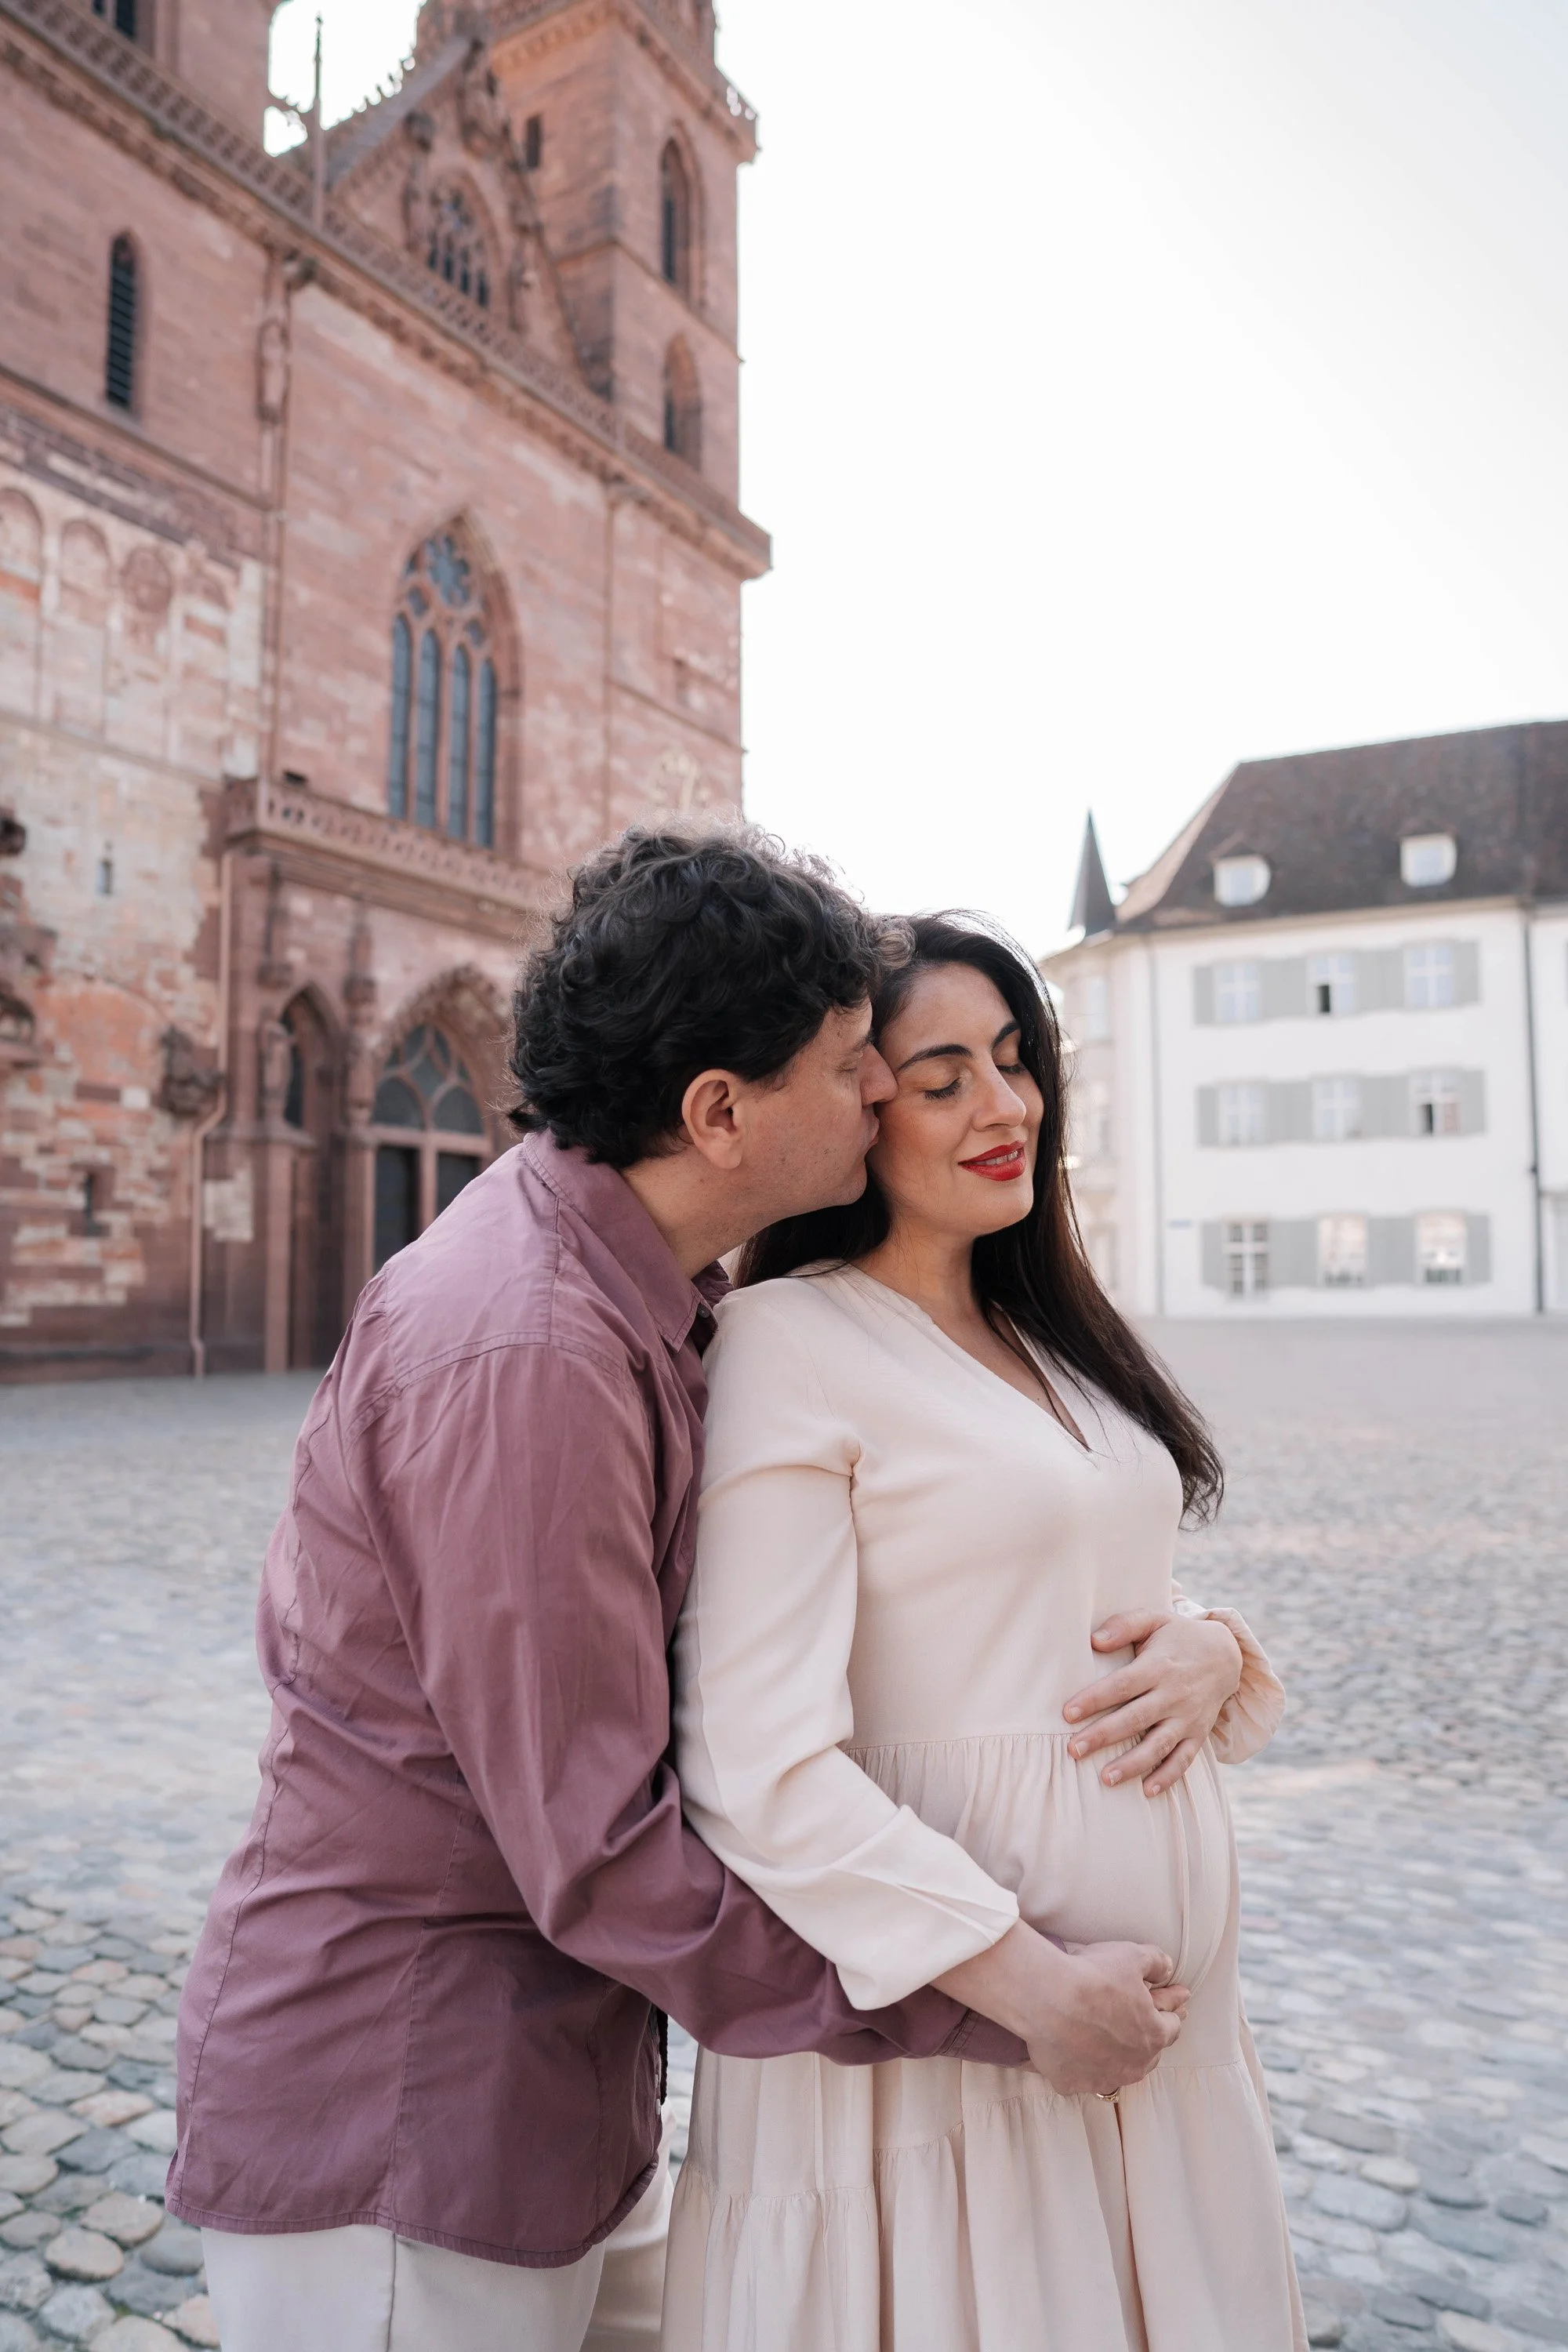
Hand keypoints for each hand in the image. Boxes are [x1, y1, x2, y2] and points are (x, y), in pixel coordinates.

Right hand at [934, 1923, 1187, 2097]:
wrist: (1042, 1995)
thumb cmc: (1088, 1970)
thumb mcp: (1130, 1954)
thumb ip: (1155, 1961)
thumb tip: (1168, 1966)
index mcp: (1153, 2032)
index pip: (1173, 2025)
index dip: (1170, 2008)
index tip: (1166, 1998)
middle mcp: (1132, 2062)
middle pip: (1148, 2052)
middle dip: (1144, 2032)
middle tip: (1132, 2017)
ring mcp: (1100, 2076)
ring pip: (1117, 2070)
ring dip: (1115, 2054)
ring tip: (1103, 2037)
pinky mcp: (1068, 2082)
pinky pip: (1080, 2077)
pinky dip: (1081, 2065)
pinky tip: (1073, 2050)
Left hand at [1062, 1610, 1242, 1796]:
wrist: (1225, 1654)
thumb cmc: (1177, 1636)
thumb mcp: (1154, 1618)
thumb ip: (1124, 1625)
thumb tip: (1094, 1640)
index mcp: (1158, 1666)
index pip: (1122, 1685)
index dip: (1094, 1699)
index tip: (1067, 1713)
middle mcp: (1174, 1694)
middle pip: (1135, 1719)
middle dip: (1103, 1736)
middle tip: (1073, 1750)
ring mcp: (1188, 1717)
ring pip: (1159, 1745)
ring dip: (1133, 1764)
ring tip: (1106, 1778)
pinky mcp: (1198, 1733)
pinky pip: (1184, 1759)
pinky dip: (1168, 1777)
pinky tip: (1147, 1792)